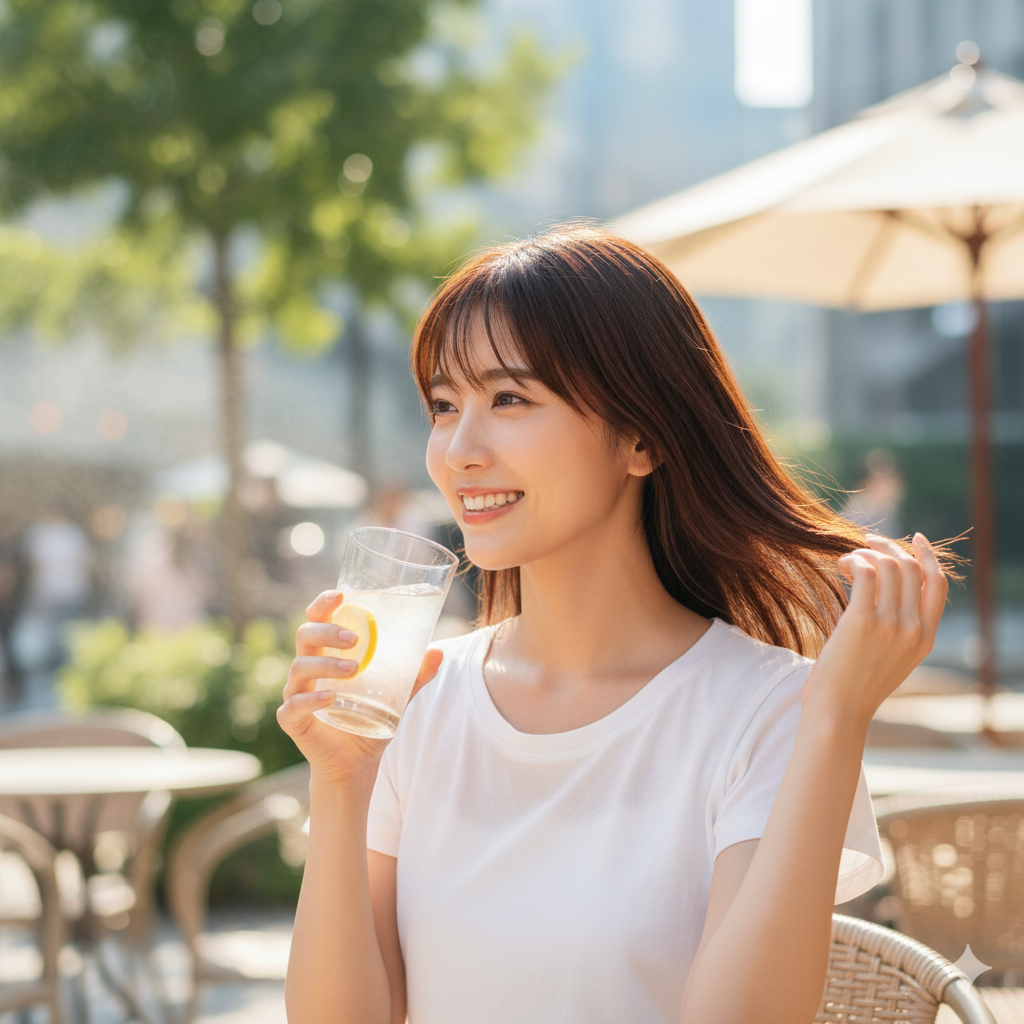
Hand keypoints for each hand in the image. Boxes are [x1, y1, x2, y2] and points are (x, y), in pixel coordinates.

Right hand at [276, 589, 442, 783]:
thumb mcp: (398, 695)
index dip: (323, 604)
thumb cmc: (370, 720)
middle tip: (355, 639)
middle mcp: (308, 669)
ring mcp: (296, 693)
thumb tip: (438, 652)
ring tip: (353, 670)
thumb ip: (416, 675)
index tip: (339, 596)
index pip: (317, 619)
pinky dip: (310, 700)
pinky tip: (330, 698)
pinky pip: (292, 705)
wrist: (357, 763)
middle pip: (305, 636)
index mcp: (327, 653)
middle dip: (327, 632)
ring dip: (326, 664)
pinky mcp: (292, 720)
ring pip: (300, 668)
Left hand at [802, 533, 947, 731]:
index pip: (938, 584)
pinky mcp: (862, 620)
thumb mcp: (892, 659)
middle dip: (888, 547)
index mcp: (926, 638)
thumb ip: (900, 630)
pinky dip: (853, 560)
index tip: (912, 539)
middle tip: (865, 542)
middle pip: (911, 568)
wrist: (837, 711)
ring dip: (865, 553)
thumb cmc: (855, 685)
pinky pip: (864, 572)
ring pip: (888, 566)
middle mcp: (914, 629)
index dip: (927, 556)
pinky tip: (841, 566)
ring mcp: (890, 624)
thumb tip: (886, 590)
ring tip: (846, 561)